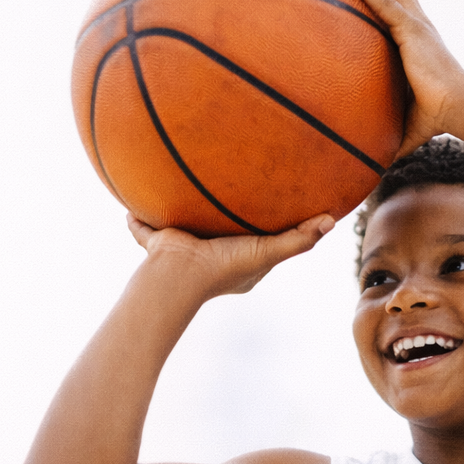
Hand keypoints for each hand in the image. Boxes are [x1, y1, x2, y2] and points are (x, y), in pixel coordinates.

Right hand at [126, 212, 333, 298]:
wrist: (178, 276)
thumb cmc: (224, 268)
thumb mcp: (267, 252)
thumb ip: (298, 239)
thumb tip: (332, 220)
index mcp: (238, 264)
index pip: (258, 244)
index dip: (267, 229)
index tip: (275, 209)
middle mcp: (211, 257)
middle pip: (222, 233)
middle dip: (225, 218)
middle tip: (230, 192)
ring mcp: (184, 251)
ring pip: (185, 229)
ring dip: (185, 213)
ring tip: (185, 187)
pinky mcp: (159, 244)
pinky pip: (146, 229)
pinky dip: (138, 221)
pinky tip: (132, 202)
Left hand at [344, 0, 463, 159]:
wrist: (458, 109)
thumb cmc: (436, 119)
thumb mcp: (403, 123)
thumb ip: (384, 134)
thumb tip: (366, 164)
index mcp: (416, 41)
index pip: (394, 6)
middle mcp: (417, 25)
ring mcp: (416, 25)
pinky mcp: (413, 31)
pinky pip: (385, 4)